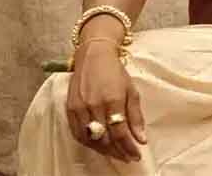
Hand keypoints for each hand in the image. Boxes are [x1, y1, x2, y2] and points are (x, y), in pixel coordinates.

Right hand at [65, 40, 147, 161]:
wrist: (94, 56)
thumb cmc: (115, 72)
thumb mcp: (131, 91)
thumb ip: (135, 116)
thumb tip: (141, 139)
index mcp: (112, 100)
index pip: (120, 133)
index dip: (129, 147)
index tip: (136, 154)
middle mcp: (94, 106)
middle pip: (105, 139)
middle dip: (117, 151)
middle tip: (127, 157)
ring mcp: (80, 108)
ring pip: (90, 139)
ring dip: (103, 150)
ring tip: (115, 153)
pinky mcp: (70, 108)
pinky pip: (77, 133)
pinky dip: (88, 143)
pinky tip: (98, 145)